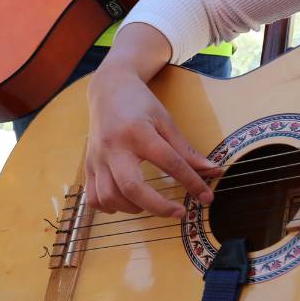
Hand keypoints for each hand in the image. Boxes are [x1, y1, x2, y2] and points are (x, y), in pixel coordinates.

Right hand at [84, 65, 217, 217]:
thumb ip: (185, 149)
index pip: (169, 163)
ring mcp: (97, 158)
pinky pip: (93, 197)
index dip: (191, 182)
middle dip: (158, 206)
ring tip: (150, 204)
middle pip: (131, 187)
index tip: (206, 196)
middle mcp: (114, 148)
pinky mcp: (88, 165)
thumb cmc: (139, 103)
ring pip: (109, 197)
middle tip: (178, 212)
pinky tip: (125, 203)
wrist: (107, 89)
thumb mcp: (165, 121)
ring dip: (133, 208)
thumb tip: (211, 170)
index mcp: (137, 133)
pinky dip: (109, 207)